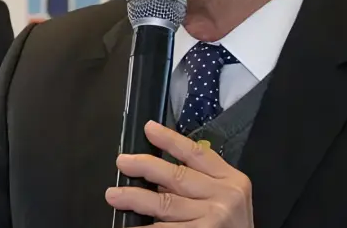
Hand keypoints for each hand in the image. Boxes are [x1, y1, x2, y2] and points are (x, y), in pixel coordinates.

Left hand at [105, 121, 253, 226]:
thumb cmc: (231, 225)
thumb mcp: (228, 196)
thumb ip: (201, 182)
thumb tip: (157, 173)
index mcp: (231, 179)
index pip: (197, 153)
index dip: (170, 140)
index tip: (149, 129)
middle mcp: (224, 197)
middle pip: (177, 176)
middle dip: (145, 167)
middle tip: (123, 162)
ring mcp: (213, 219)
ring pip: (166, 204)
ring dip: (135, 198)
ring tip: (114, 195)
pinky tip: (130, 227)